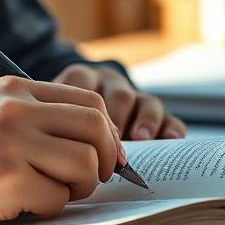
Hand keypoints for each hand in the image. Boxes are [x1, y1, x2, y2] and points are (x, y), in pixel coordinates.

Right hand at [0, 75, 123, 224]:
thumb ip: (38, 118)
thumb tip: (104, 142)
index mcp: (14, 89)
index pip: (89, 100)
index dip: (108, 132)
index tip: (107, 157)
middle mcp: (14, 109)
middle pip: (96, 127)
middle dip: (105, 160)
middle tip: (91, 179)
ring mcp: (10, 142)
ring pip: (85, 164)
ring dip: (78, 187)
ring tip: (51, 193)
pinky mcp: (5, 178)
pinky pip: (57, 198)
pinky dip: (47, 208)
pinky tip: (19, 205)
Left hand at [52, 63, 185, 140]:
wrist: (85, 117)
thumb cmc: (63, 120)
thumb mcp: (53, 114)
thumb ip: (52, 122)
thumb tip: (53, 145)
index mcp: (83, 79)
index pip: (81, 82)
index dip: (82, 104)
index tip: (79, 127)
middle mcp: (111, 85)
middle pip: (118, 94)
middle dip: (117, 116)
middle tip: (113, 137)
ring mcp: (136, 100)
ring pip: (147, 103)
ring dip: (145, 121)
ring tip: (140, 139)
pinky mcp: (157, 117)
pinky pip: (170, 120)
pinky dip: (172, 129)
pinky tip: (169, 139)